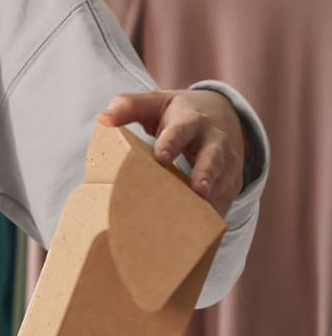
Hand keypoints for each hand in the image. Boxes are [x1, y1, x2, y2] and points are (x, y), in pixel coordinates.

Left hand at [96, 89, 246, 217]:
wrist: (222, 113)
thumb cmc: (178, 112)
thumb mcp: (154, 103)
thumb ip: (128, 107)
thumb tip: (102, 118)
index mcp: (190, 120)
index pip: (181, 131)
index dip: (171, 143)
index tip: (160, 158)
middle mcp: (214, 140)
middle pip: (213, 157)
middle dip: (205, 173)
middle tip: (197, 190)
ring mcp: (227, 161)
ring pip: (225, 181)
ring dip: (215, 199)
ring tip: (202, 219)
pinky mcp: (232, 179)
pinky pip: (228, 198)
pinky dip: (218, 214)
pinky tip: (204, 231)